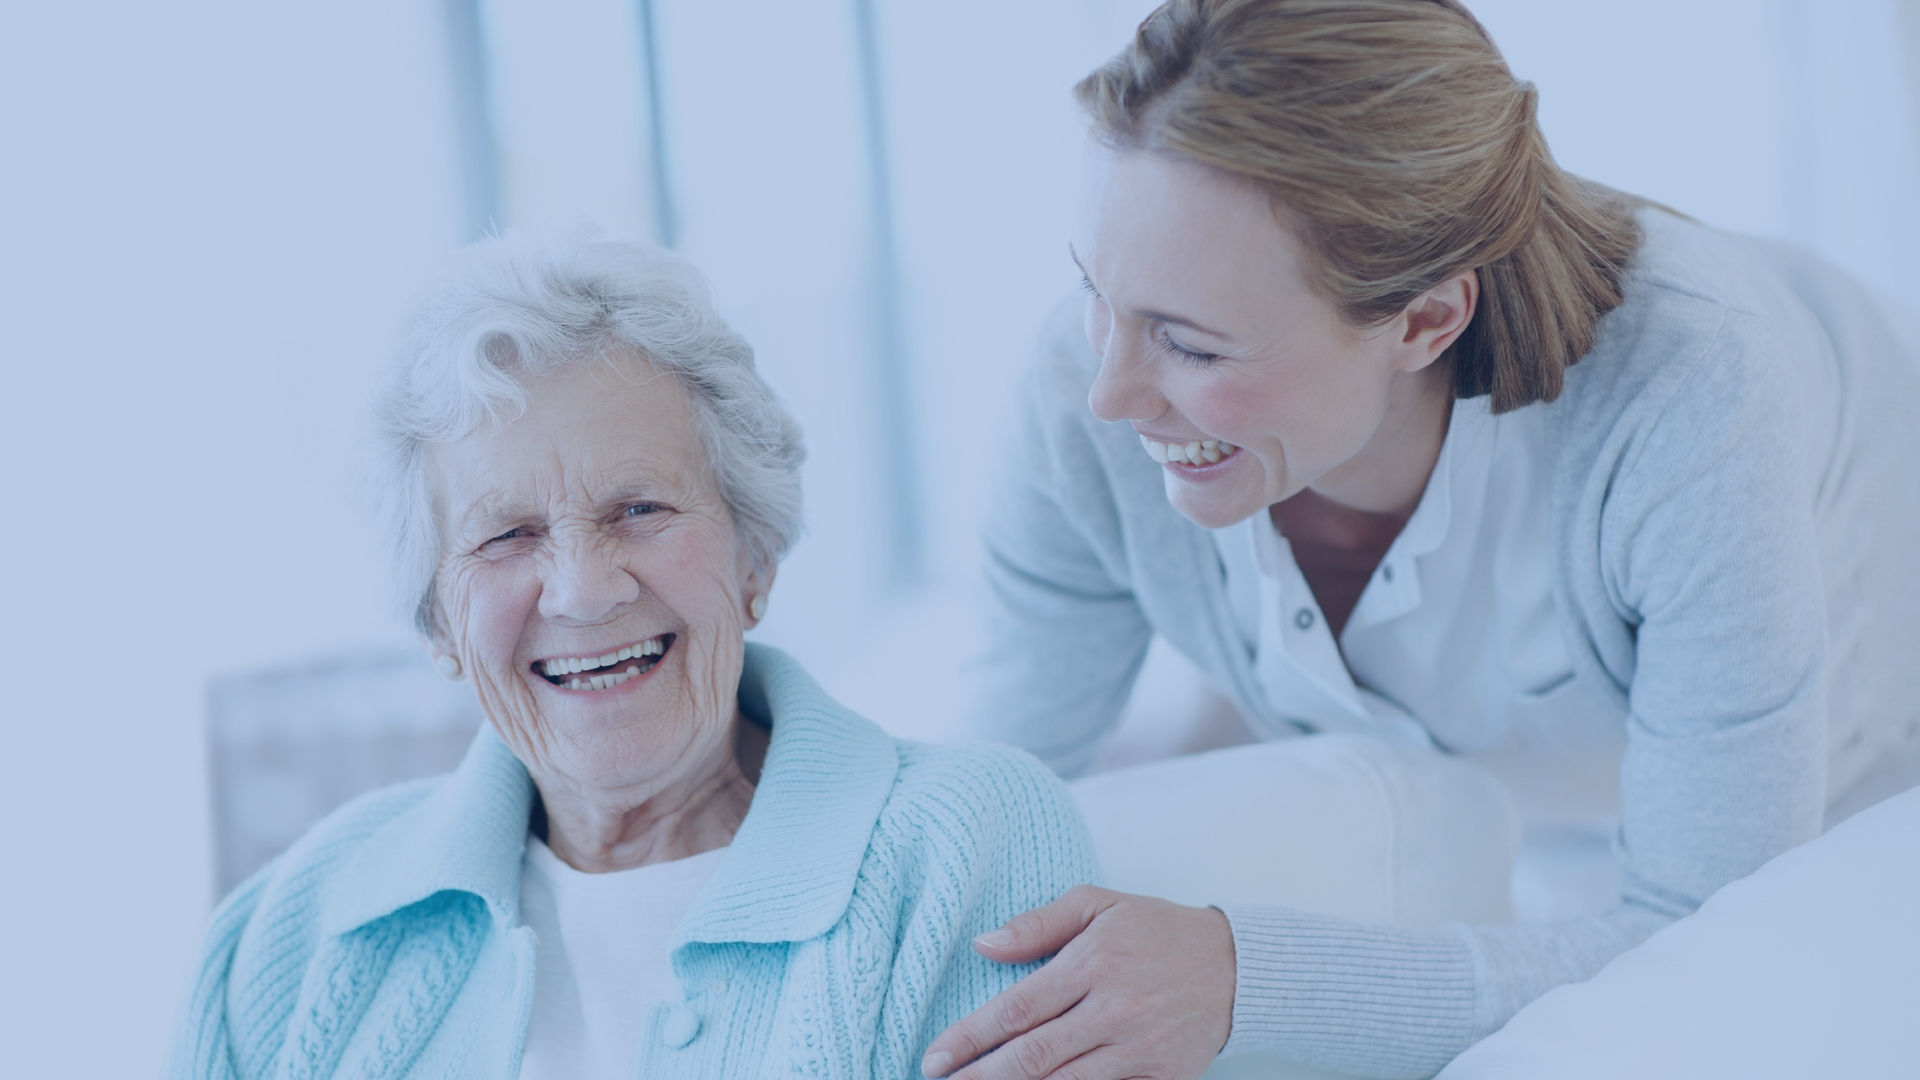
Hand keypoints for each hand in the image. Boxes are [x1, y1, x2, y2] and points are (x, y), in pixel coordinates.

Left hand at [922, 885, 1235, 1079]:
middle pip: (1031, 1056)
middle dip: (979, 1077)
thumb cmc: (1158, 931)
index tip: (934, 1056)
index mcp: (1092, 962)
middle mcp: (1112, 1009)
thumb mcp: (1100, 904)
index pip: (1016, 1009)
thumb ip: (1040, 923)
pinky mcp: (1159, 1076)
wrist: (1239, 967)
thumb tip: (983, 944)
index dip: (970, 1037)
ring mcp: (1137, 1048)